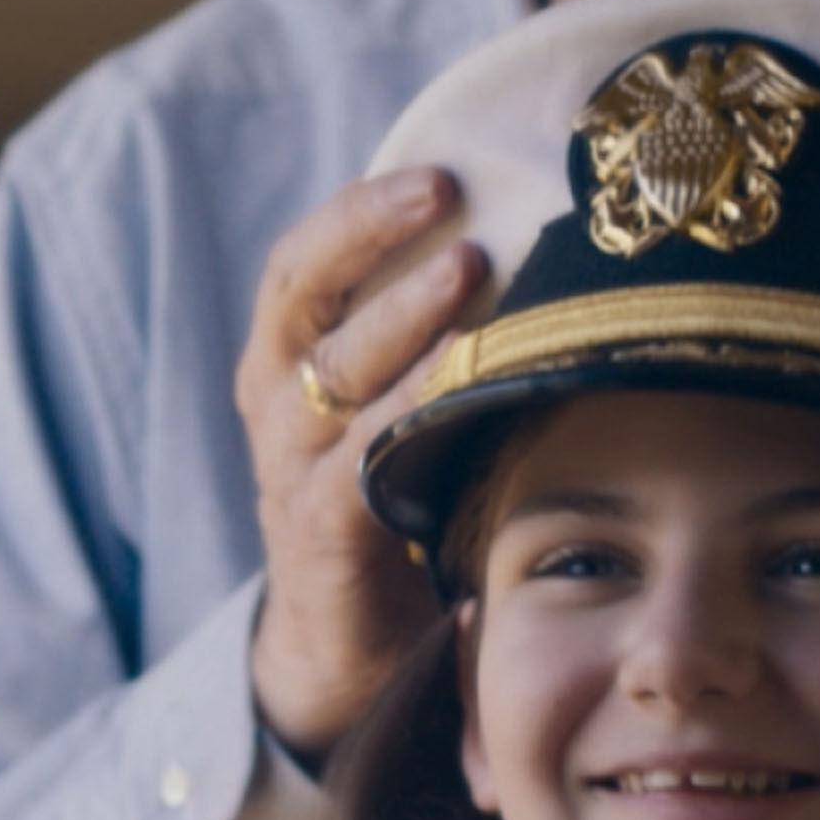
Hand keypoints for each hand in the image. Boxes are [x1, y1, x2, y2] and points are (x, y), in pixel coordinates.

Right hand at [234, 168, 485, 763]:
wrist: (343, 649)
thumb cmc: (392, 502)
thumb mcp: (392, 411)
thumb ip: (432, 341)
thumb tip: (543, 247)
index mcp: (284, 364)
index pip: (298, 264)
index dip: (356, 211)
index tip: (432, 170)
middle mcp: (276, 406)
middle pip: (301, 297)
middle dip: (370, 233)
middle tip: (448, 194)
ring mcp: (292, 469)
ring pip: (336, 370)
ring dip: (402, 315)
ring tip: (471, 268)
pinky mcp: (323, 533)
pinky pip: (361, 457)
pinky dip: (410, 410)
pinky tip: (466, 377)